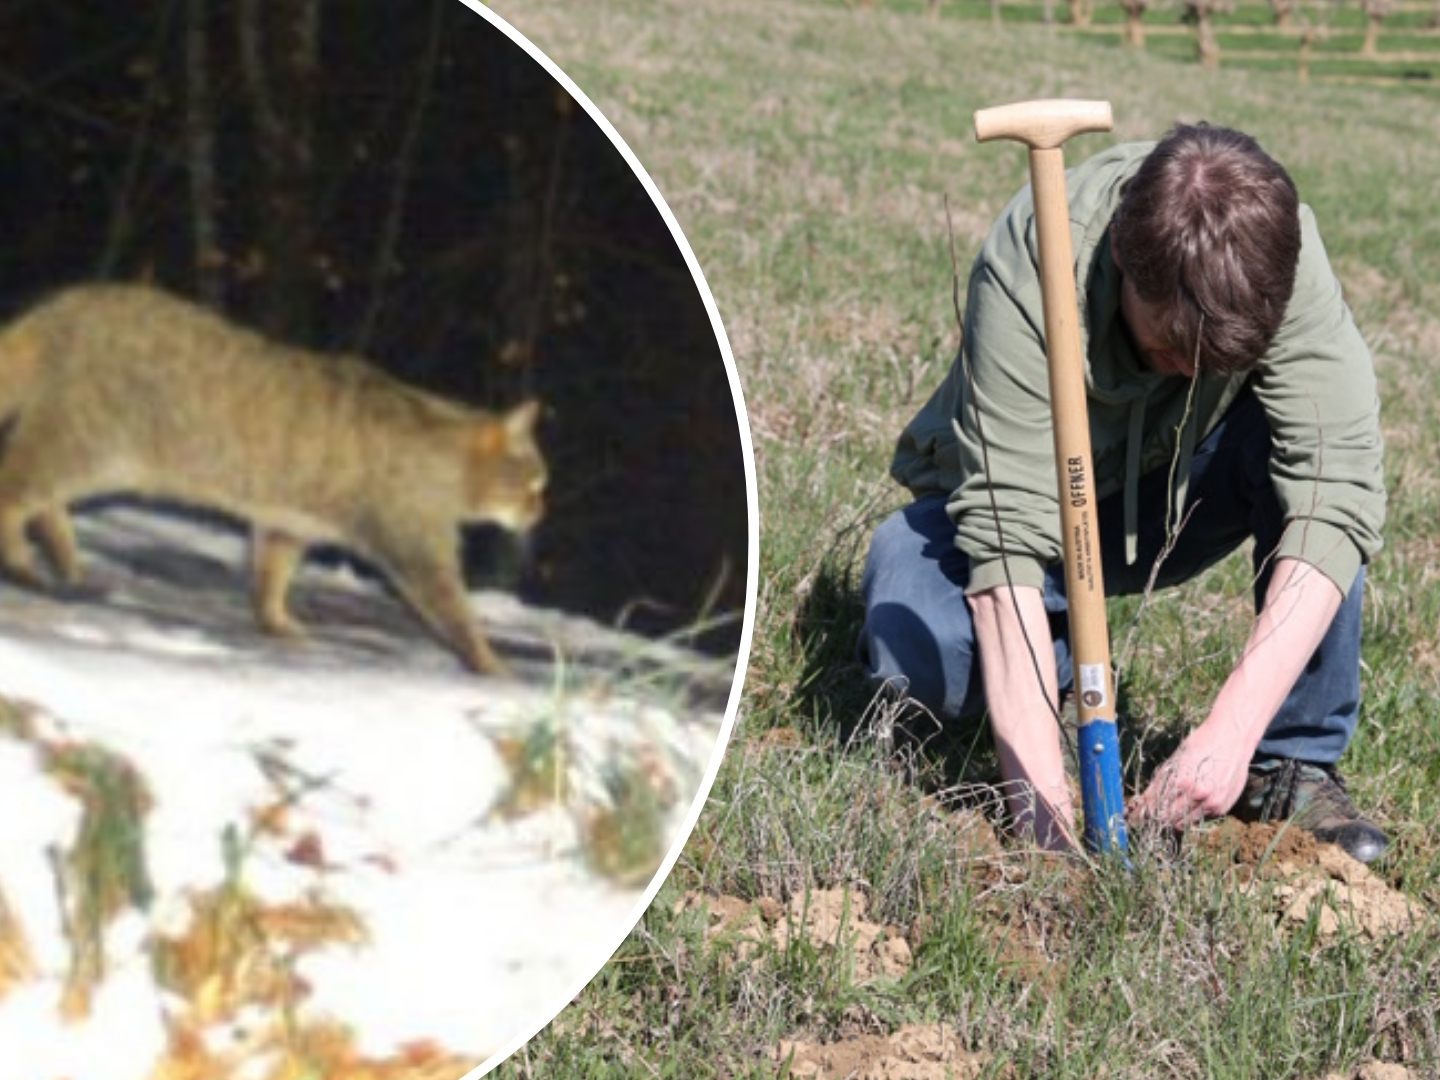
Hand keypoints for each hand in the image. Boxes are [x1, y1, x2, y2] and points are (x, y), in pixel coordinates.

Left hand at [1130, 720, 1251, 829]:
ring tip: (1173, 805)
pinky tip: (1194, 799)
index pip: (1156, 806)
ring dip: (1175, 817)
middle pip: (1169, 818)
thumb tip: (1143, 801)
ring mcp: (1213, 804)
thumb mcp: (1176, 759)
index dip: (1143, 811)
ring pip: (1185, 822)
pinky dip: (1194, 813)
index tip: (1134, 816)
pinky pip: (1202, 818)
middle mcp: (1199, 796)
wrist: (1234, 738)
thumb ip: (1160, 782)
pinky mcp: (1223, 807)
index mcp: (1183, 782)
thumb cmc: (1202, 743)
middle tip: (1151, 812)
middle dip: (1158, 816)